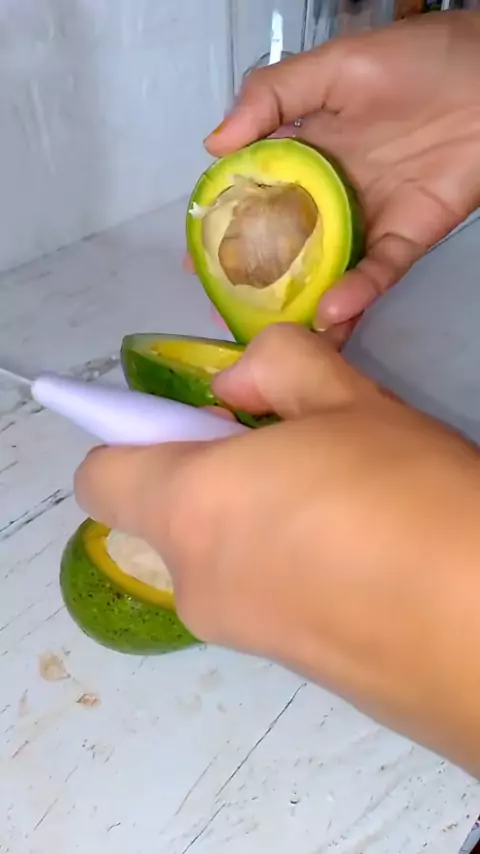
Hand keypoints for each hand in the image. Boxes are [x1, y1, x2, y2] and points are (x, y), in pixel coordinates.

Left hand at [75, 324, 479, 774]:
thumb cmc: (408, 496)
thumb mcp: (346, 399)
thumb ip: (274, 367)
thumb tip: (233, 385)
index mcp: (190, 508)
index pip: (101, 476)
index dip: (136, 438)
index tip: (204, 426)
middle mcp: (195, 582)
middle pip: (165, 516)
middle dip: (211, 478)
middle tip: (295, 457)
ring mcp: (237, 635)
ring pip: (217, 556)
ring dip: (254, 522)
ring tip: (343, 508)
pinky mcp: (285, 669)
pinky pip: (259, 597)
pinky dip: (285, 568)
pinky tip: (360, 558)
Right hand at [189, 11, 479, 345]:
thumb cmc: (417, 61)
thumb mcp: (334, 67)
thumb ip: (272, 97)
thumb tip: (214, 145)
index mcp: (307, 154)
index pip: (257, 197)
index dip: (227, 227)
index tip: (197, 258)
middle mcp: (332, 194)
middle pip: (287, 246)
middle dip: (258, 282)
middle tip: (228, 312)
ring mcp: (368, 220)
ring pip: (329, 271)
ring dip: (304, 304)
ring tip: (276, 335)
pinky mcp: (407, 238)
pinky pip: (378, 273)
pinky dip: (357, 293)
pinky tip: (332, 310)